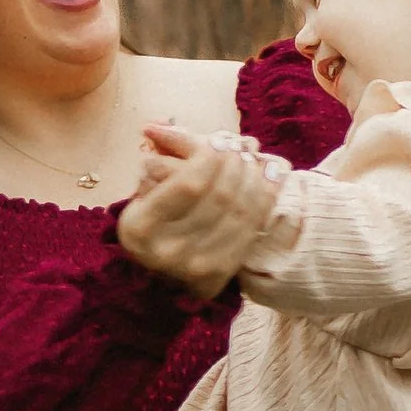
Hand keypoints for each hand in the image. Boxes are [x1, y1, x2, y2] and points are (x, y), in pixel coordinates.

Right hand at [118, 129, 281, 298]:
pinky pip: (250, 231)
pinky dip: (265, 198)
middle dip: (236, 163)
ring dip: (254, 177)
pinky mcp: (218, 277)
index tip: (220, 140)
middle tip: (239, 144)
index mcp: (140, 228)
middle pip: (220, 197)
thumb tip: (163, 126)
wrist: (152, 283)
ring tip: (254, 157)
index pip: (190, 185)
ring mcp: (195, 268)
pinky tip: (271, 175)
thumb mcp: (142, 196)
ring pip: (240, 212)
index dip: (212, 157)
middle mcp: (167, 252)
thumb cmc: (149, 227)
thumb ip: (157, 164)